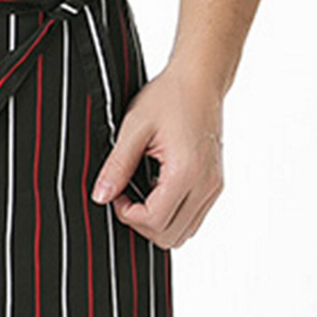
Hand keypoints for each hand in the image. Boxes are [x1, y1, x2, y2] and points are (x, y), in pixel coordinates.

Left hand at [91, 61, 224, 249]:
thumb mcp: (133, 128)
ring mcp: (214, 186)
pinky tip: (158, 190)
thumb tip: (101, 196)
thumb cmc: (171, 96)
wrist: (201, 79)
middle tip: (127, 196)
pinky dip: (172, 215)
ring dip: (157, 222)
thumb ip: (116, 166)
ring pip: (183, 234)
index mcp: (187, 172)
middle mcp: (206, 184)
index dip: (127, 215)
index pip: (154, 221)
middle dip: (141, 223)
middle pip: (169, 236)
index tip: (116, 194)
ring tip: (143, 192)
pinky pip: (192, 219)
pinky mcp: (215, 185)